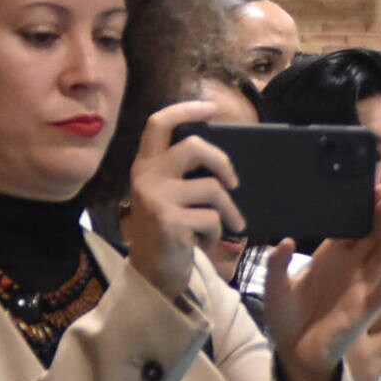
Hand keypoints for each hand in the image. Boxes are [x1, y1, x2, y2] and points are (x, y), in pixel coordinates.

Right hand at [124, 102, 245, 300]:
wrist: (152, 273)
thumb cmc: (169, 232)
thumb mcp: (168, 196)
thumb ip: (183, 174)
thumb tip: (222, 160)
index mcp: (145, 165)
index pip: (159, 123)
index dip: (185, 109)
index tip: (211, 107)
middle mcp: (146, 177)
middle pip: (195, 147)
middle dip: (223, 162)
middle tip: (235, 183)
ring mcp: (156, 199)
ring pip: (212, 189)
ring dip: (228, 211)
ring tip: (226, 225)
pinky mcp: (169, 222)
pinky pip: (212, 218)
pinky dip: (217, 233)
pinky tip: (204, 243)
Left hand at [263, 212, 380, 380]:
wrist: (294, 352)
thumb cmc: (285, 318)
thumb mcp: (275, 289)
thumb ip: (277, 265)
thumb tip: (283, 242)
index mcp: (330, 253)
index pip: (350, 224)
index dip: (360, 208)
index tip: (370, 190)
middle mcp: (351, 264)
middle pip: (372, 234)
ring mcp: (361, 285)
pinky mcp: (366, 308)